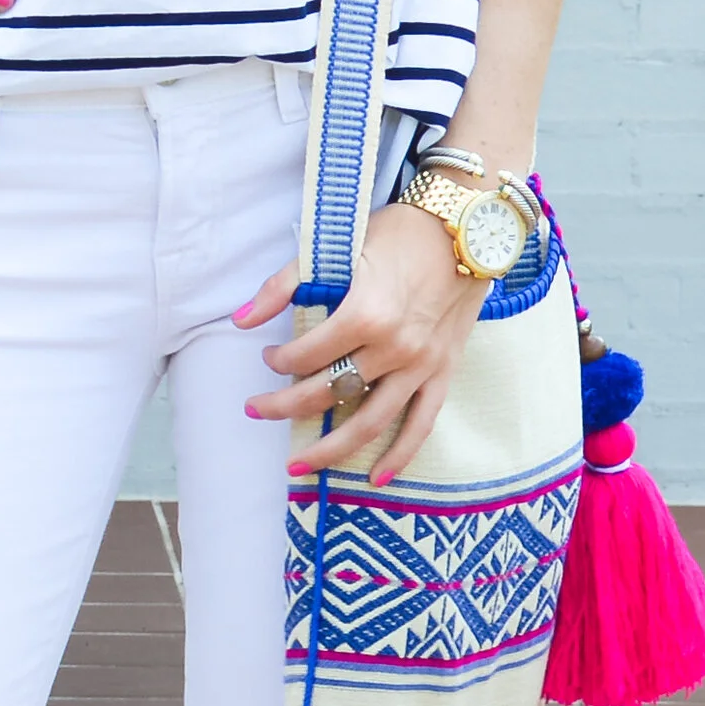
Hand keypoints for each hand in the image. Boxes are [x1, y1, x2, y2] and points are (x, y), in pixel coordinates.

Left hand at [238, 202, 479, 486]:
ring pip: (369, 421)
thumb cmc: (398, 232)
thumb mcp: (337, 247)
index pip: (307, 355)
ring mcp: (422, 365)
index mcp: (366, 314)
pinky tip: (376, 479)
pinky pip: (421, 424)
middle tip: (256, 410)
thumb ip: (284, 284)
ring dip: (329, 449)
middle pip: (329, 393)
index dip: (279, 362)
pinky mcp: (444, 372)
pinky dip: (400, 455)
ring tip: (296, 466)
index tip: (269, 358)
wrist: (465, 227)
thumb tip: (240, 319)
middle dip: (284, 406)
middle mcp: (395, 347)